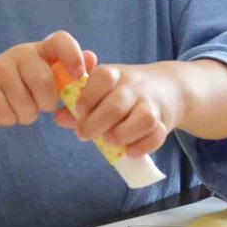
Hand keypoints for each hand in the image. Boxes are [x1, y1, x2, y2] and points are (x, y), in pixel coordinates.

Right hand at [0, 31, 84, 129]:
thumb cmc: (22, 84)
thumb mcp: (46, 74)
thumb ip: (70, 70)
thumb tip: (93, 58)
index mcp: (40, 49)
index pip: (60, 40)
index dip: (73, 56)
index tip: (79, 76)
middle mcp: (19, 54)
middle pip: (44, 83)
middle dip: (46, 103)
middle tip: (40, 105)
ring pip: (25, 105)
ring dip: (26, 115)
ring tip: (18, 107)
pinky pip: (7, 115)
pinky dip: (9, 120)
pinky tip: (3, 110)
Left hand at [53, 59, 182, 156]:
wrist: (168, 87)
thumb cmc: (124, 90)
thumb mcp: (103, 88)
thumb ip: (80, 101)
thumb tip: (58, 117)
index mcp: (115, 75)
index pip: (103, 77)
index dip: (88, 95)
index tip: (79, 110)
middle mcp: (135, 87)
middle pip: (117, 104)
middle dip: (97, 123)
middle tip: (85, 134)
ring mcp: (152, 104)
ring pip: (143, 119)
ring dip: (123, 134)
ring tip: (110, 140)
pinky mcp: (165, 121)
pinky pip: (158, 135)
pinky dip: (143, 146)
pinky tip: (129, 151)